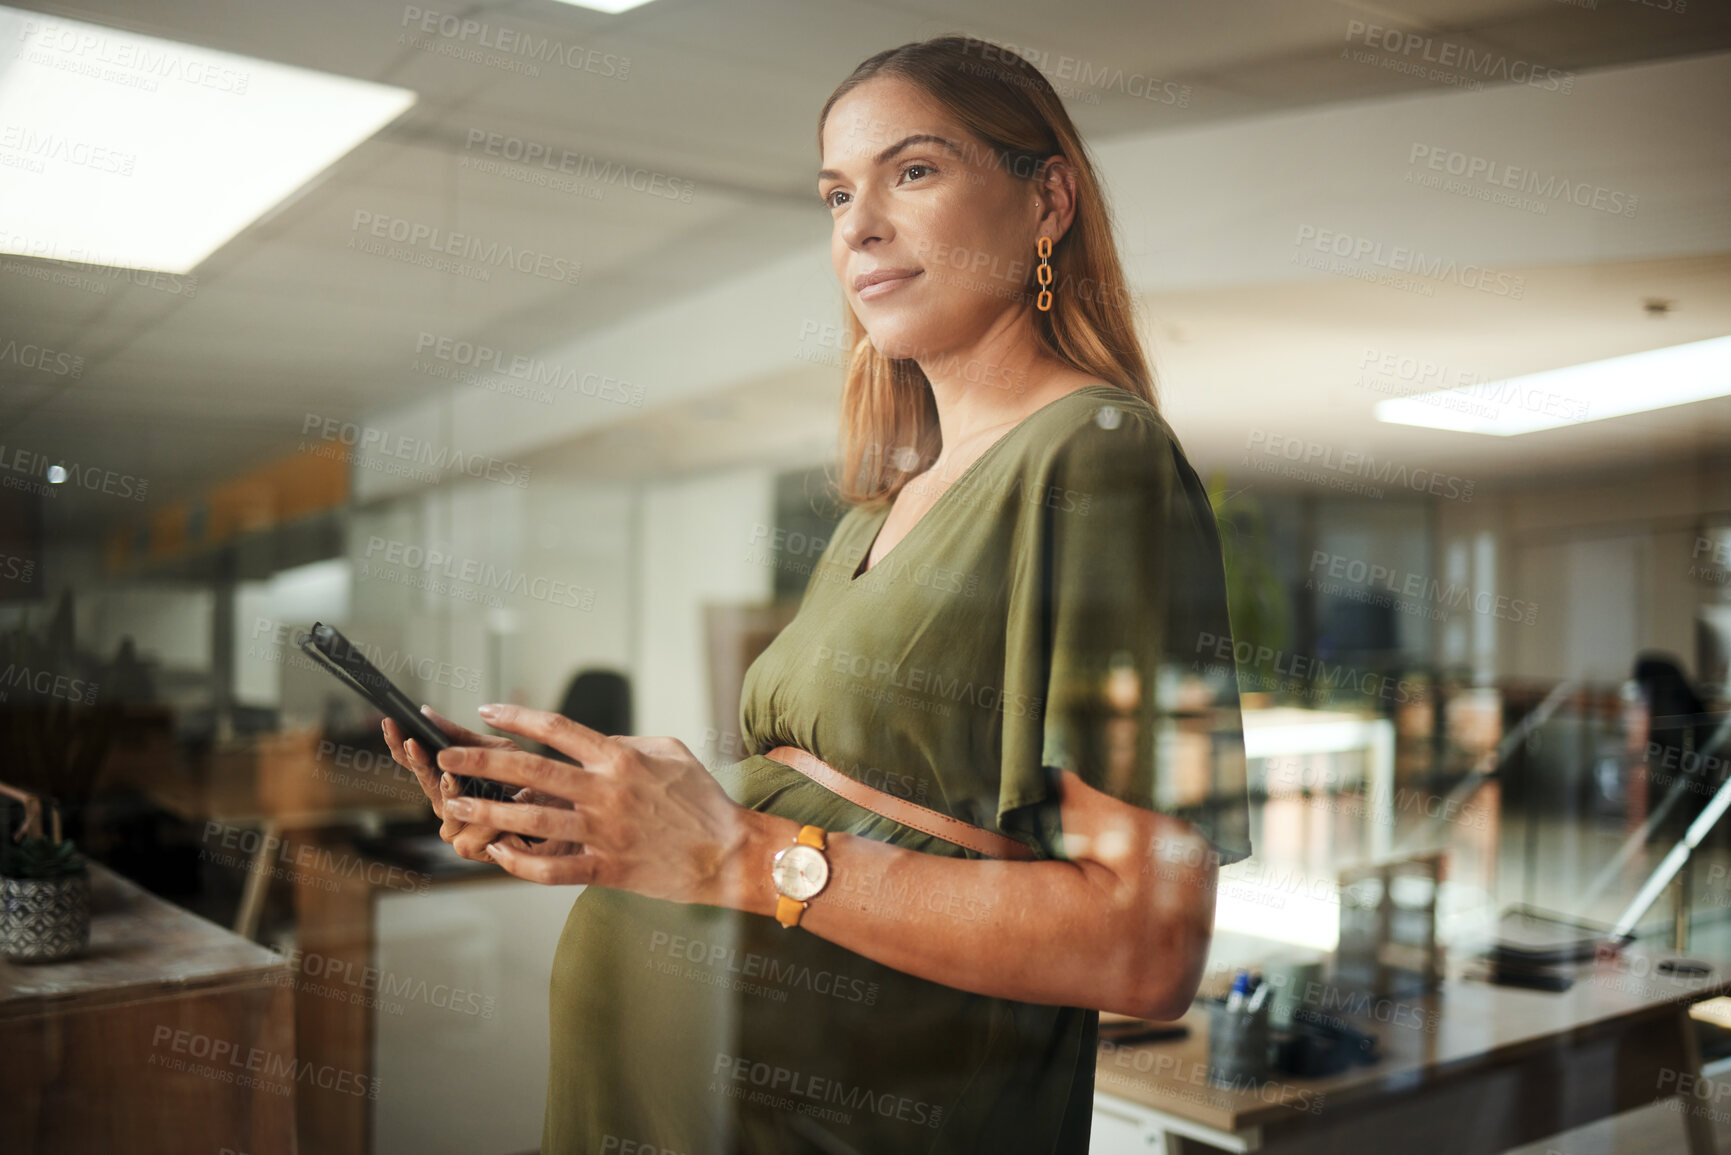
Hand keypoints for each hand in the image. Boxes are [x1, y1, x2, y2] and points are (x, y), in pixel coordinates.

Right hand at [381, 706, 567, 862]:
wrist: (571, 816)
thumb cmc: (536, 782)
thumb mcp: (500, 751)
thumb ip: (463, 738)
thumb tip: (427, 713)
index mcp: (450, 784)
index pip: (418, 764)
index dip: (402, 746)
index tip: (393, 725)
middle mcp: (450, 809)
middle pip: (426, 786)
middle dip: (419, 763)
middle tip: (414, 743)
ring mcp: (462, 832)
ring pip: (447, 813)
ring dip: (453, 794)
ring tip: (452, 776)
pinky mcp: (480, 852)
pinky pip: (470, 838)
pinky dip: (481, 823)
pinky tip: (486, 810)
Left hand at [434, 704, 767, 904]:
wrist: (728, 854)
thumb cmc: (701, 799)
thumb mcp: (670, 753)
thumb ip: (626, 743)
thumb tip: (593, 741)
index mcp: (619, 758)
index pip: (555, 729)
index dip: (514, 718)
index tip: (484, 712)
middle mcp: (605, 792)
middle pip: (529, 771)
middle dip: (479, 761)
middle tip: (445, 756)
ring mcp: (603, 833)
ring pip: (530, 820)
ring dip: (487, 811)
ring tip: (455, 805)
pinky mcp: (605, 869)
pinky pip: (551, 868)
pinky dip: (520, 862)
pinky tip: (499, 852)